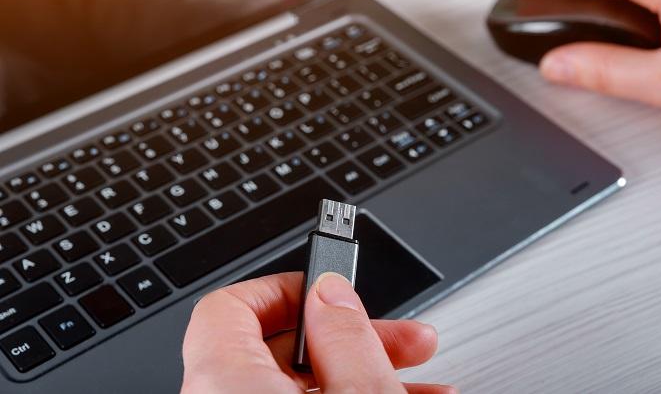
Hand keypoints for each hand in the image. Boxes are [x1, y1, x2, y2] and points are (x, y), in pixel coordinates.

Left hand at [181, 271, 453, 393]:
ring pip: (302, 386)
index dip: (286, 286)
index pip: (229, 306)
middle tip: (404, 337)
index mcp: (226, 384)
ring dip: (365, 370)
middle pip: (281, 347)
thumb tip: (333, 294)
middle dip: (353, 334)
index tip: (333, 287)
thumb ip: (344, 337)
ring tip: (424, 380)